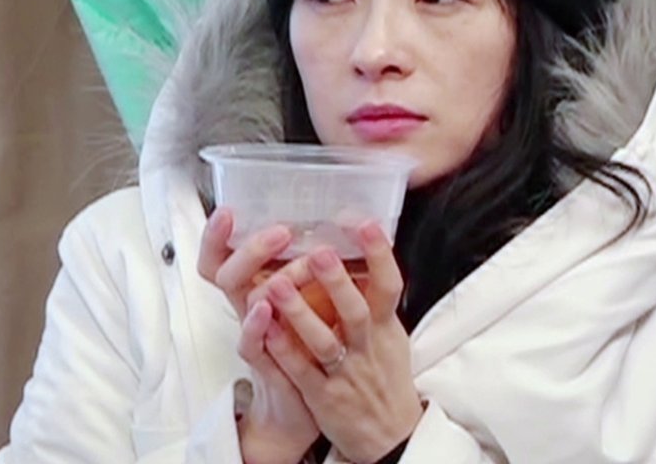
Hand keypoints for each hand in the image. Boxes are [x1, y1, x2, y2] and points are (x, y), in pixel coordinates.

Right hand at [197, 209, 319, 462]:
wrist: (307, 410)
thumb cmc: (311, 349)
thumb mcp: (314, 300)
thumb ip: (319, 267)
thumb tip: (344, 221)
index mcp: (261, 287)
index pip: (224, 256)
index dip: (218, 235)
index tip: (229, 209)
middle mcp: (251, 307)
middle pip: (226, 270)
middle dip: (248, 248)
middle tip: (278, 231)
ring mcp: (256, 335)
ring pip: (241, 299)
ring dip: (261, 278)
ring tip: (283, 263)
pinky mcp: (266, 363)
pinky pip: (251, 343)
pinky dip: (255, 324)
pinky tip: (265, 308)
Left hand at [264, 223, 422, 462]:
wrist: (390, 433)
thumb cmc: (383, 373)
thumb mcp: (390, 333)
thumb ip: (375, 298)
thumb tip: (363, 250)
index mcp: (385, 326)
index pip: (390, 284)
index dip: (379, 253)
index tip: (366, 222)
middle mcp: (367, 346)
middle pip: (356, 310)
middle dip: (336, 281)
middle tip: (318, 249)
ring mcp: (345, 372)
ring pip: (323, 342)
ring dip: (300, 313)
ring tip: (277, 285)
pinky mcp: (324, 396)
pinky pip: (301, 371)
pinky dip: (284, 349)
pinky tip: (265, 328)